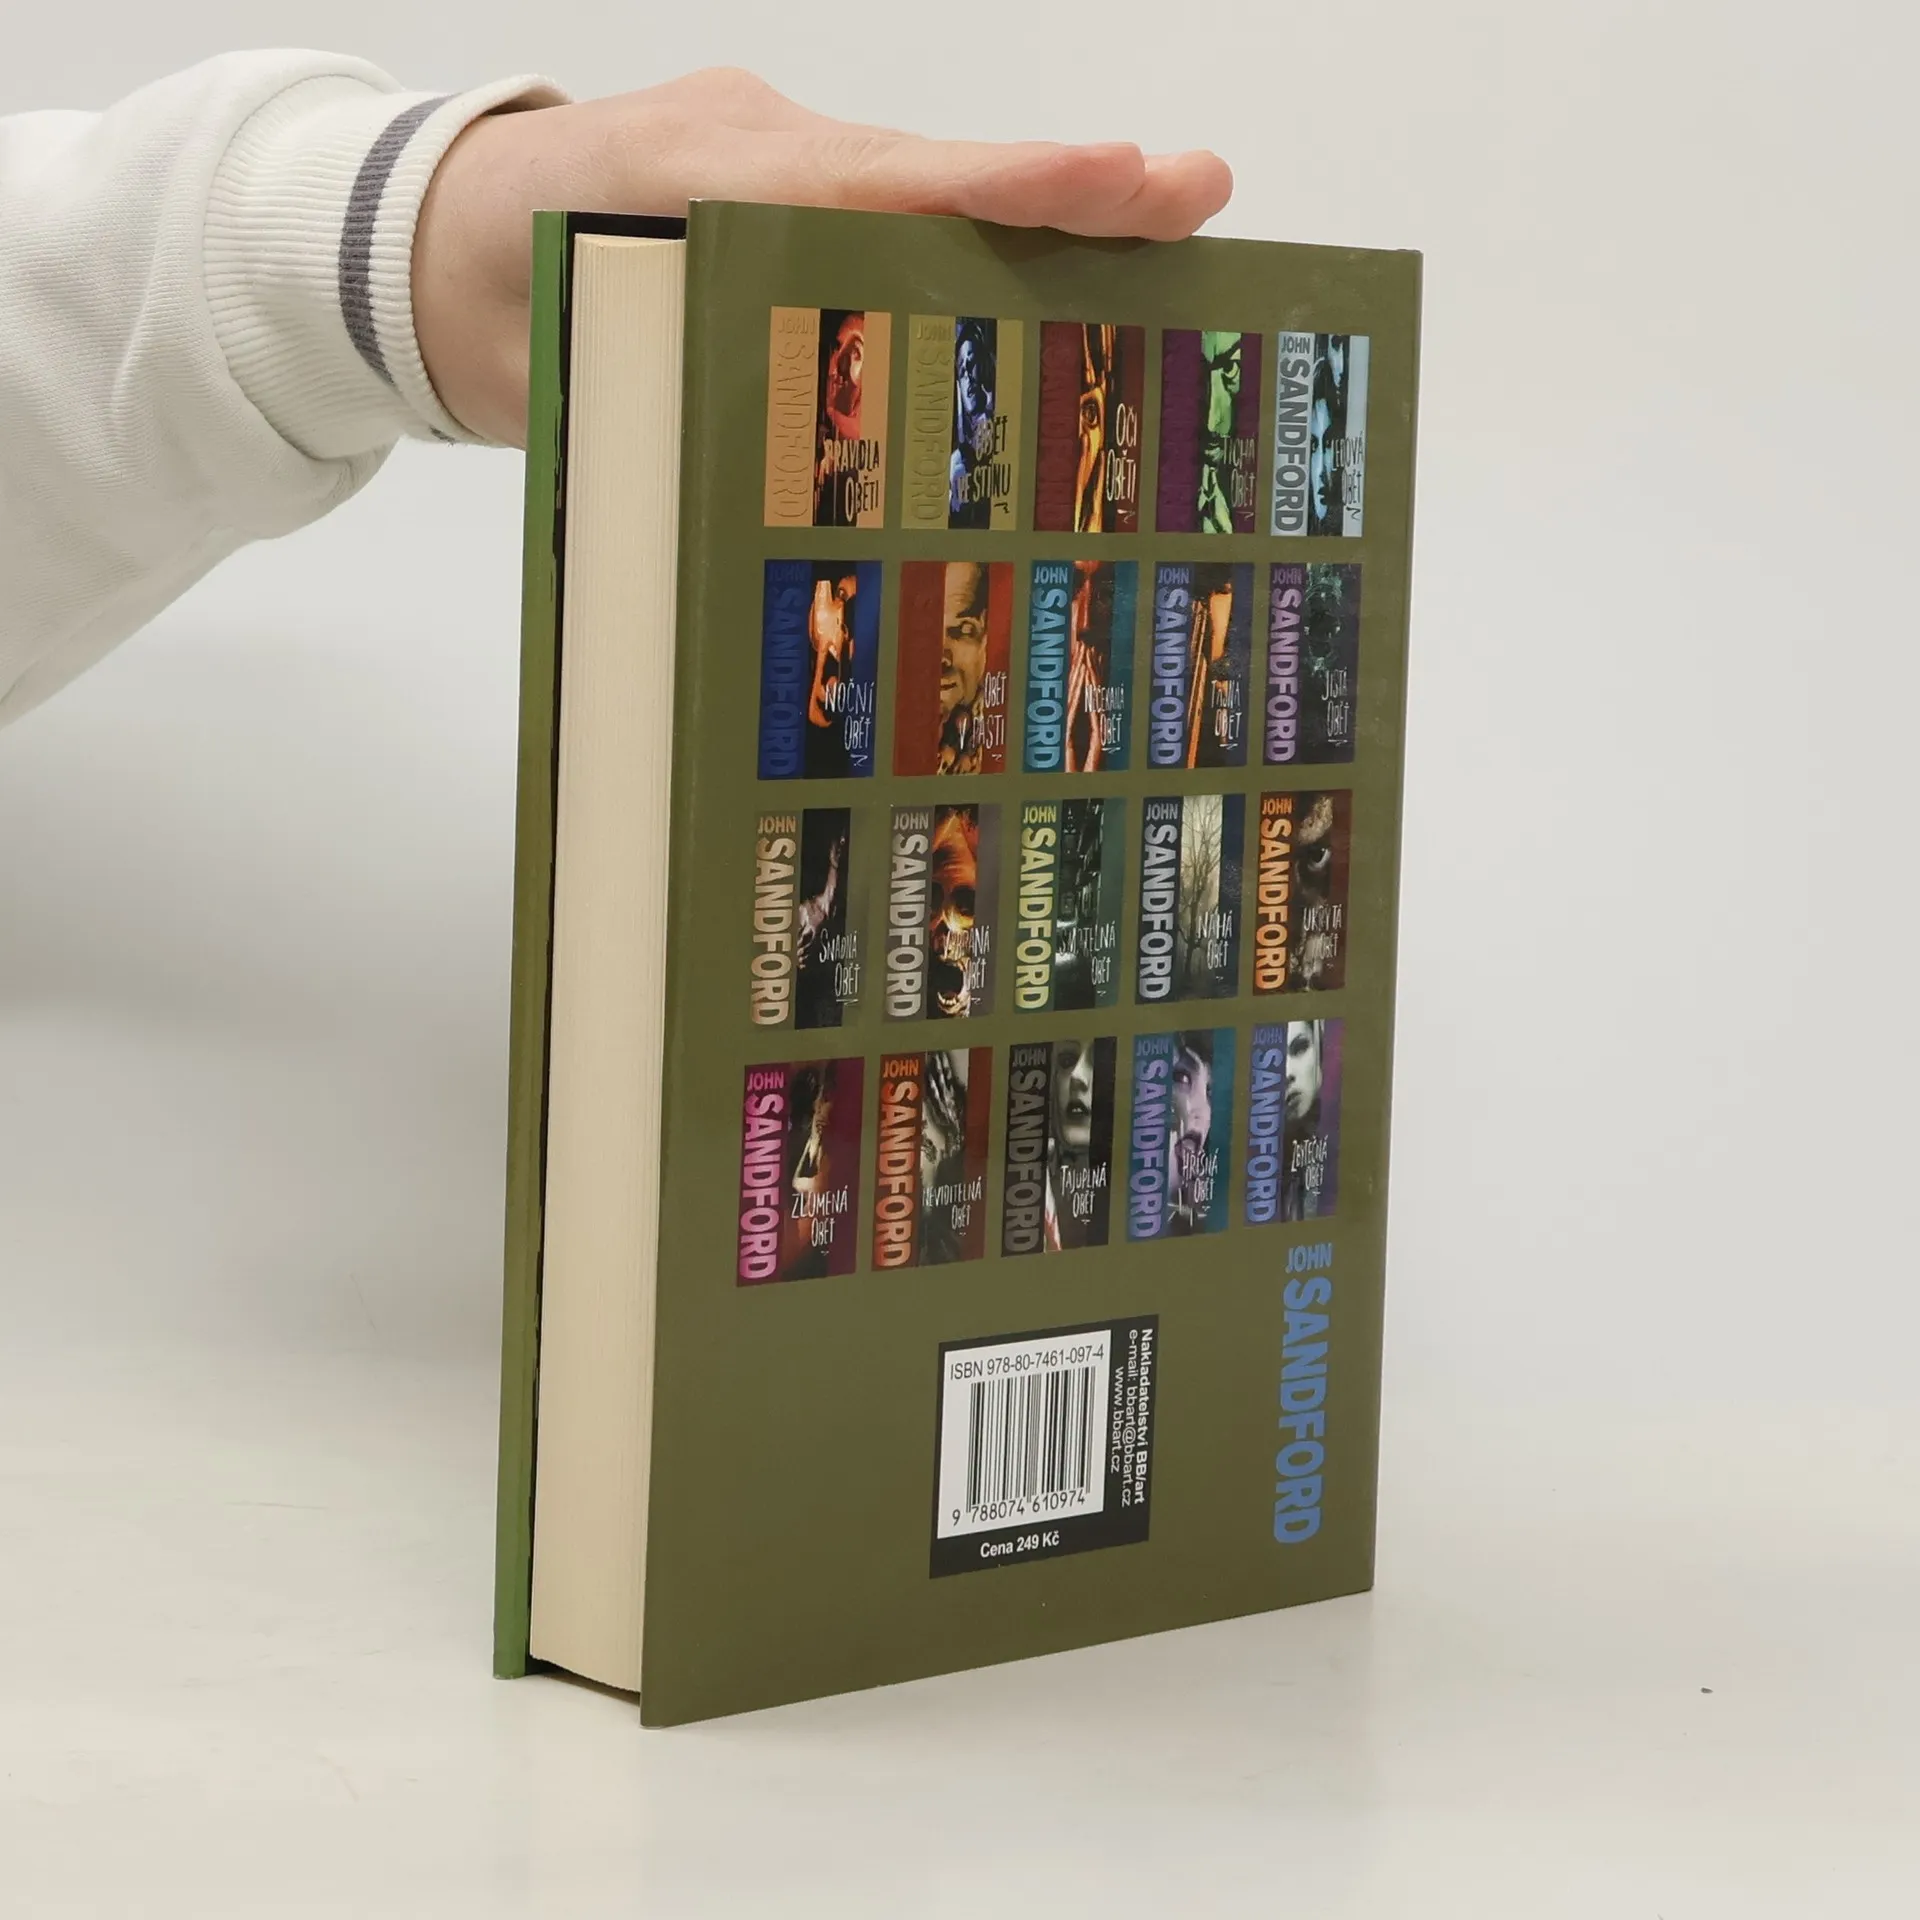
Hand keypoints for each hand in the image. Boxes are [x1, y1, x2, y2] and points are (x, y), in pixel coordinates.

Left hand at [412, 68, 1232, 446]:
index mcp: (706, 179)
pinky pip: (879, 208)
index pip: (881, 186)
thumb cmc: (483, 302)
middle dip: (1064, 190)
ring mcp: (766, 154)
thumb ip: (669, 390)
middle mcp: (756, 148)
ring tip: (1162, 231)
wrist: (410, 242)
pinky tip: (1040, 280)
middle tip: (1195, 195)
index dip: (1003, 194)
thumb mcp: (567, 362)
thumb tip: (779, 477)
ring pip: (917, 190)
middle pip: (930, 174)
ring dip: (1032, 217)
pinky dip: (960, 240)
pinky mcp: (767, 183)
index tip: (1117, 183)